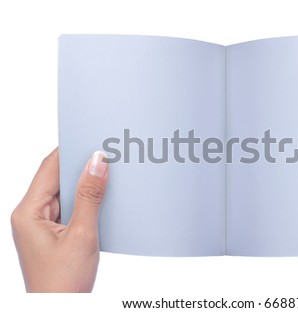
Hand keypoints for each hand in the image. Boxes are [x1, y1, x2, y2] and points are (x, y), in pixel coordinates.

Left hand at [11, 148, 108, 291]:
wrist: (61, 310)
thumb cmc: (62, 282)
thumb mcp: (82, 235)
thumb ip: (90, 196)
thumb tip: (97, 163)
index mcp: (28, 212)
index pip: (48, 169)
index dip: (69, 150)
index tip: (90, 138)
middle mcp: (30, 215)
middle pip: (56, 179)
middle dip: (80, 167)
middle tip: (106, 157)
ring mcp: (41, 224)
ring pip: (65, 193)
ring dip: (84, 186)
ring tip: (107, 177)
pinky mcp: (53, 232)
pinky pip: (69, 207)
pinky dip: (85, 201)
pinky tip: (101, 200)